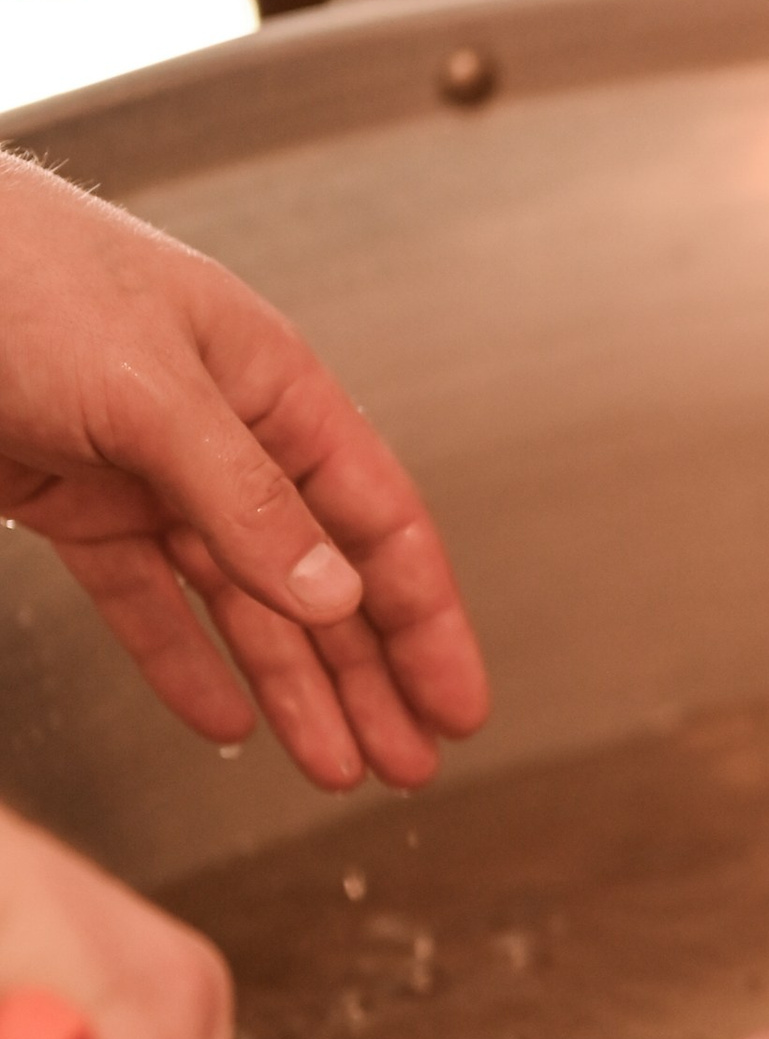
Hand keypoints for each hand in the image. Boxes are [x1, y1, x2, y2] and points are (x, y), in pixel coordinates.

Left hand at [0, 158, 487, 788]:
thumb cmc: (19, 272)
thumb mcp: (151, 389)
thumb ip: (245, 498)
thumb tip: (333, 592)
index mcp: (273, 385)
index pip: (377, 520)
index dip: (426, 618)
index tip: (455, 700)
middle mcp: (223, 434)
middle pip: (320, 577)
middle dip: (370, 675)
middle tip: (409, 762)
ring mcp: (149, 473)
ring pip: (241, 603)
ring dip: (291, 688)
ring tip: (333, 766)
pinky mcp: (77, 504)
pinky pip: (145, 602)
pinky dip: (182, 663)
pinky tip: (221, 717)